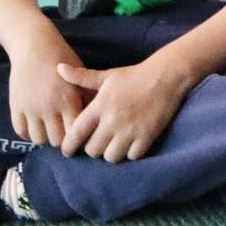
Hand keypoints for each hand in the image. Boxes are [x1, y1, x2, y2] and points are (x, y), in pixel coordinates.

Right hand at [8, 37, 87, 148]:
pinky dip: (27, 133)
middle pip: (56, 140)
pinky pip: (20, 131)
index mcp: (69, 100)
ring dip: (44, 138)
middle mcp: (49, 108)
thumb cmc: (62, 57)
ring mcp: (31, 109)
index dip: (78, 137)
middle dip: (62, 141)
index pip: (75, 132)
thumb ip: (87, 95)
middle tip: (64, 136)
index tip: (80, 136)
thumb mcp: (80, 74)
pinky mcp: (16, 107)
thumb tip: (98, 115)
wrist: (34, 46)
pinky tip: (34, 127)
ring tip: (49, 131)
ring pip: (38, 139)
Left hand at [56, 53, 197, 161]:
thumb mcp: (107, 75)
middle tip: (98, 142)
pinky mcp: (147, 136)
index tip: (68, 150)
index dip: (68, 146)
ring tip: (114, 145)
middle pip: (92, 150)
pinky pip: (132, 156)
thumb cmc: (134, 76)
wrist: (167, 75)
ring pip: (110, 157)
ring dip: (111, 153)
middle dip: (92, 148)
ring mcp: (130, 130)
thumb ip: (81, 77)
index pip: (75, 134)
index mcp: (100, 106)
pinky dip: (130, 153)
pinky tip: (131, 144)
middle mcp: (112, 120)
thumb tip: (59, 68)